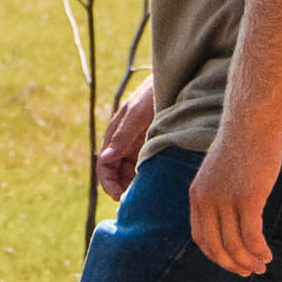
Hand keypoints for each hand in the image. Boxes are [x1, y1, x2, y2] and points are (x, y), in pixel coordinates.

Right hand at [93, 78, 155, 199]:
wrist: (177, 79)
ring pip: (130, 172)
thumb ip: (122, 136)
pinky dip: (146, 177)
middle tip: (135, 202)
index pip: (104, 165)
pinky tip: (156, 184)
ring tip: (147, 196)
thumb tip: (105, 159)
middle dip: (121, 188)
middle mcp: (124, 141)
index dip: (108, 184)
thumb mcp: (137, 114)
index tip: (120, 198)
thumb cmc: (154, 92)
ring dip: (134, 184)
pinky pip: (145, 166)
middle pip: (116, 173)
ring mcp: (138, 144)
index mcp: (115, 134)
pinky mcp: (152, 145)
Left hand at [190, 121, 281, 276]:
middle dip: (232, 264)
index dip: (216, 256)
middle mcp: (207, 200)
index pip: (201, 238)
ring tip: (262, 266)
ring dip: (249, 261)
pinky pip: (252, 235)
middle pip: (216, 246)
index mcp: (197, 195)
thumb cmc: (240, 145)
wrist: (251, 122)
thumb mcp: (218, 172)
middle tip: (248, 272)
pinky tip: (267, 255)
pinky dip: (259, 250)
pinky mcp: (248, 198)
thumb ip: (218, 195)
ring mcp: (227, 200)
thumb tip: (229, 217)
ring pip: (235, 244)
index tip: (231, 263)